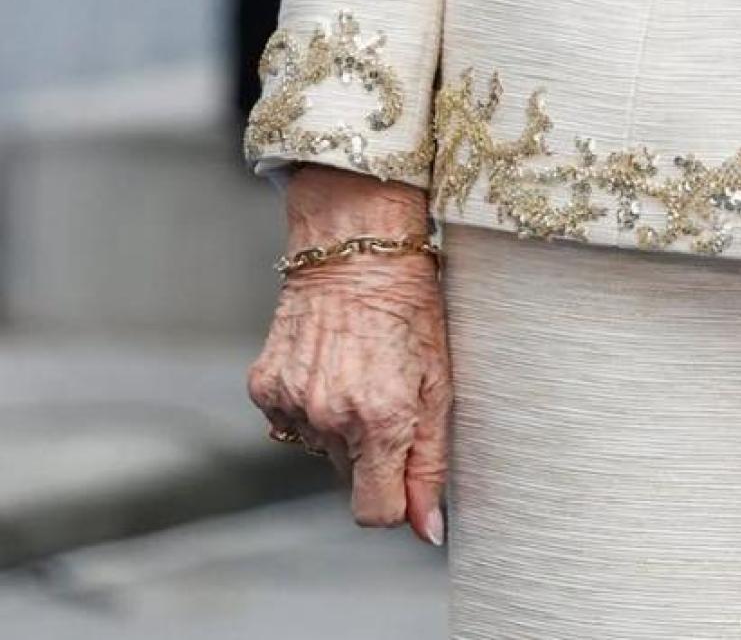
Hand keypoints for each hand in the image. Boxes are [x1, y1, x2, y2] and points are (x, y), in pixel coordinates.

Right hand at [247, 174, 450, 545]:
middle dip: (372, 454)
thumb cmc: (409, 303)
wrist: (356, 245)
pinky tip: (327, 364)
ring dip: (339, 428)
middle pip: (350, 479)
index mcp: (380, 420)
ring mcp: (292, 401)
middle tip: (386, 396)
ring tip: (358, 371)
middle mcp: (330, 417)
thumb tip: (428, 530)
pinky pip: (289, 422)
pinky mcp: (264, 386)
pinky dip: (307, 405)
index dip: (395, 499)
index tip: (404, 472)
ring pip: (319, 451)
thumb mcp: (440, 381)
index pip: (376, 513)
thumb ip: (432, 462)